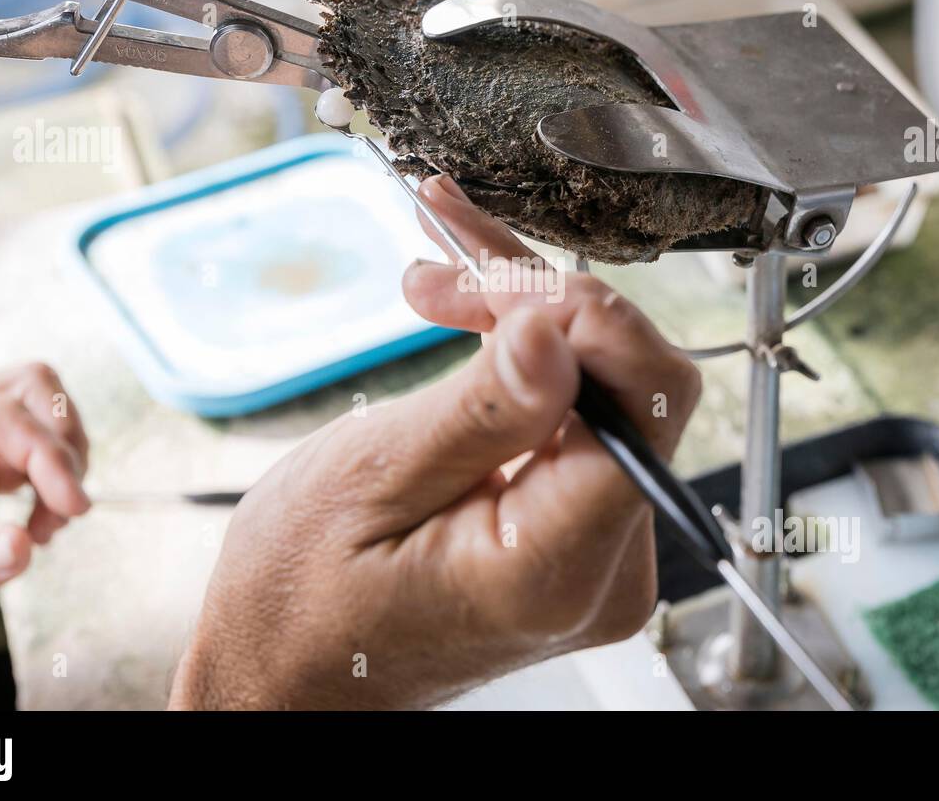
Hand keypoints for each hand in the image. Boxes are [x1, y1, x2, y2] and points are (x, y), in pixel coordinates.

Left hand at [0, 363, 89, 668]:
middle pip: (21, 389)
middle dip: (60, 444)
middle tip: (65, 509)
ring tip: (47, 526)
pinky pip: (24, 450)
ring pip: (32, 410)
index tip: (74, 507)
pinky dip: (50, 481)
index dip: (45, 452)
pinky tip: (34, 528)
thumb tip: (22, 550)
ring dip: (62, 460)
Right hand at [171, 175, 699, 709]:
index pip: (646, 400)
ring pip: (605, 383)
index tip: (495, 280)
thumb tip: (557, 331)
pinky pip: (579, 412)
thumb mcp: (370, 483)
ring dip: (524, 317)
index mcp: (556, 567)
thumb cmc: (303, 598)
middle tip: (439, 274)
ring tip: (433, 284)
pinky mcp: (582, 526)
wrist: (292, 664)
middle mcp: (605, 565)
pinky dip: (525, 356)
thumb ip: (478, 410)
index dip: (584, 314)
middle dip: (540, 302)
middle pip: (629, 381)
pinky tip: (465, 312)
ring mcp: (602, 548)